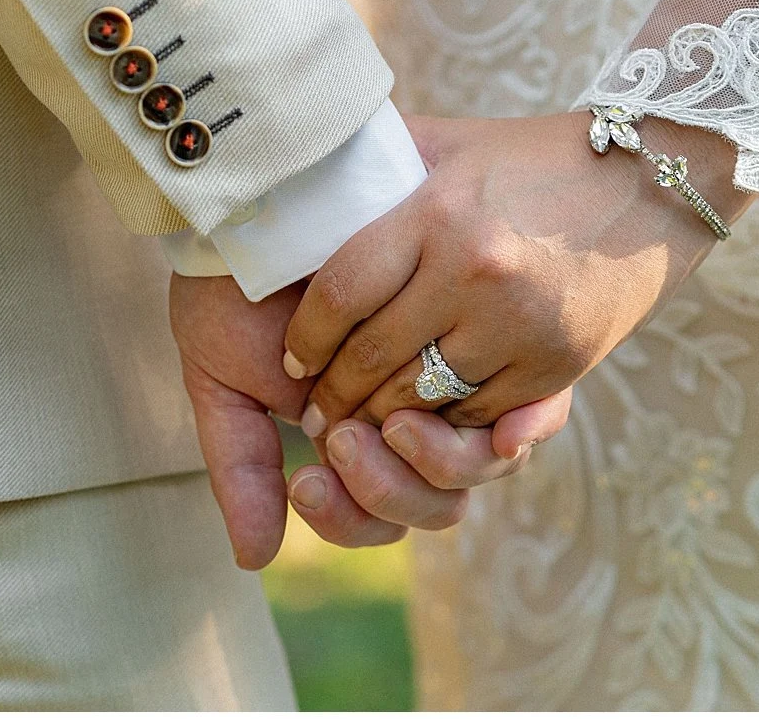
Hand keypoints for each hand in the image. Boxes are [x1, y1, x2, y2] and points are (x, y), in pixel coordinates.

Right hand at [169, 273, 572, 568]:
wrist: (268, 198)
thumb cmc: (233, 289)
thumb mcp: (224, 382)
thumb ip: (241, 468)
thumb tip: (255, 560)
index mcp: (356, 439)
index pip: (378, 516)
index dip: (349, 516)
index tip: (308, 478)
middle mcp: (412, 419)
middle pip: (436, 506)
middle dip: (385, 491)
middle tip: (337, 442)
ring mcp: (457, 384)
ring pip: (480, 472)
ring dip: (432, 464)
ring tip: (383, 420)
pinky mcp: (499, 341)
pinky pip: (534, 419)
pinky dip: (515, 437)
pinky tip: (490, 426)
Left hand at [285, 111, 746, 431]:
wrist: (652, 181)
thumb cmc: (534, 159)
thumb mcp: (450, 144)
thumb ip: (377, 160)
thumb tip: (296, 160)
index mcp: (439, 213)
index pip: (341, 294)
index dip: (304, 339)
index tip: (292, 361)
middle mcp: (477, 272)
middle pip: (371, 358)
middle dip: (332, 396)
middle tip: (315, 412)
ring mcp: (521, 324)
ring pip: (421, 400)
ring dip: (382, 422)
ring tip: (360, 425)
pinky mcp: (560, 364)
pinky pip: (480, 416)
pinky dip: (447, 425)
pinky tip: (426, 420)